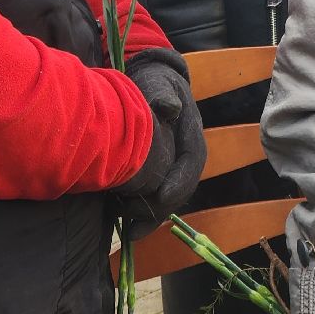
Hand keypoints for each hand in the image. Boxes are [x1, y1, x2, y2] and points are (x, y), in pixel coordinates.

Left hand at [115, 49, 205, 235]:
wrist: (148, 82)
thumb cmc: (154, 83)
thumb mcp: (159, 83)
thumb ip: (163, 95)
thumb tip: (170, 107)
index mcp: (191, 133)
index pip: (192, 161)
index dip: (180, 181)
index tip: (163, 196)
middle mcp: (184, 154)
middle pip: (180, 188)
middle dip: (160, 209)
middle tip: (137, 223)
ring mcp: (171, 166)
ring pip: (166, 198)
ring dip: (149, 216)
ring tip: (129, 231)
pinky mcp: (156, 174)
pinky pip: (152, 198)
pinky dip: (139, 213)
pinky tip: (122, 224)